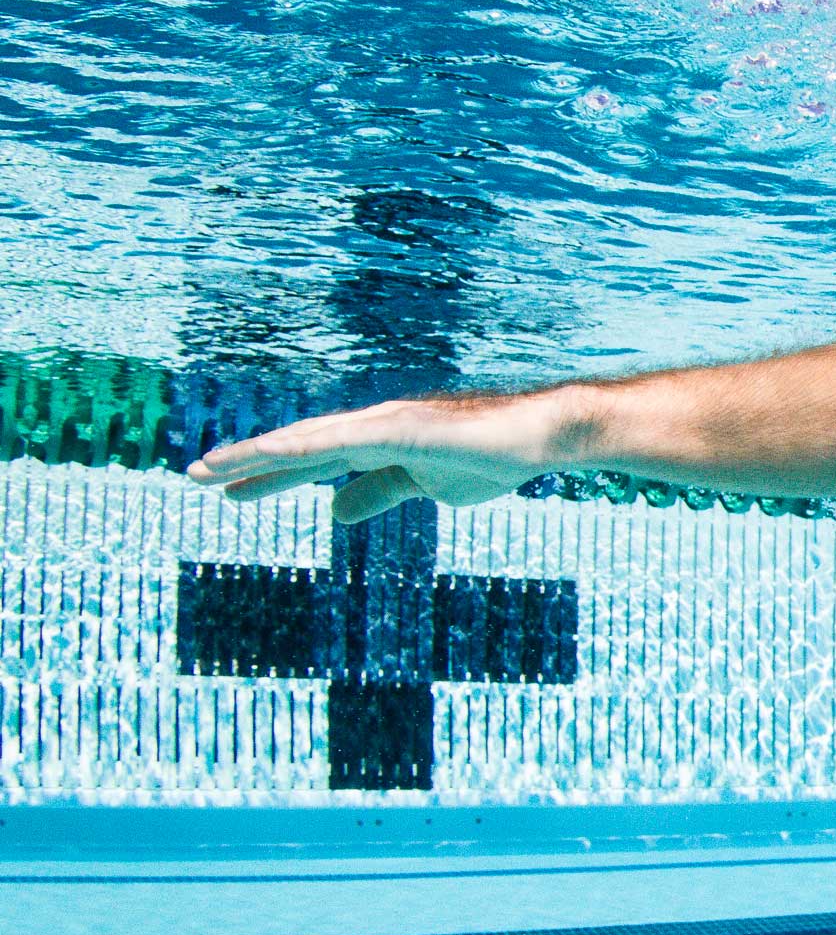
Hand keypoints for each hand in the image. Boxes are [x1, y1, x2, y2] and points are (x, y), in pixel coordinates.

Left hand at [185, 390, 582, 523]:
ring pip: (307, 441)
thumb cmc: (491, 456)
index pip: (313, 462)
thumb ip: (378, 492)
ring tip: (208, 470)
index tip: (229, 489)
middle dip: (247, 464)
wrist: (539, 438)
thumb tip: (334, 510)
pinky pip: (339, 442)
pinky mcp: (399, 428)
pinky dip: (299, 449)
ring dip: (256, 455)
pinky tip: (266, 456)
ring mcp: (384, 424)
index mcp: (378, 443)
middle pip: (299, 449)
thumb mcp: (425, 487)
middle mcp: (373, 427)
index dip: (269, 476)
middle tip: (196, 477)